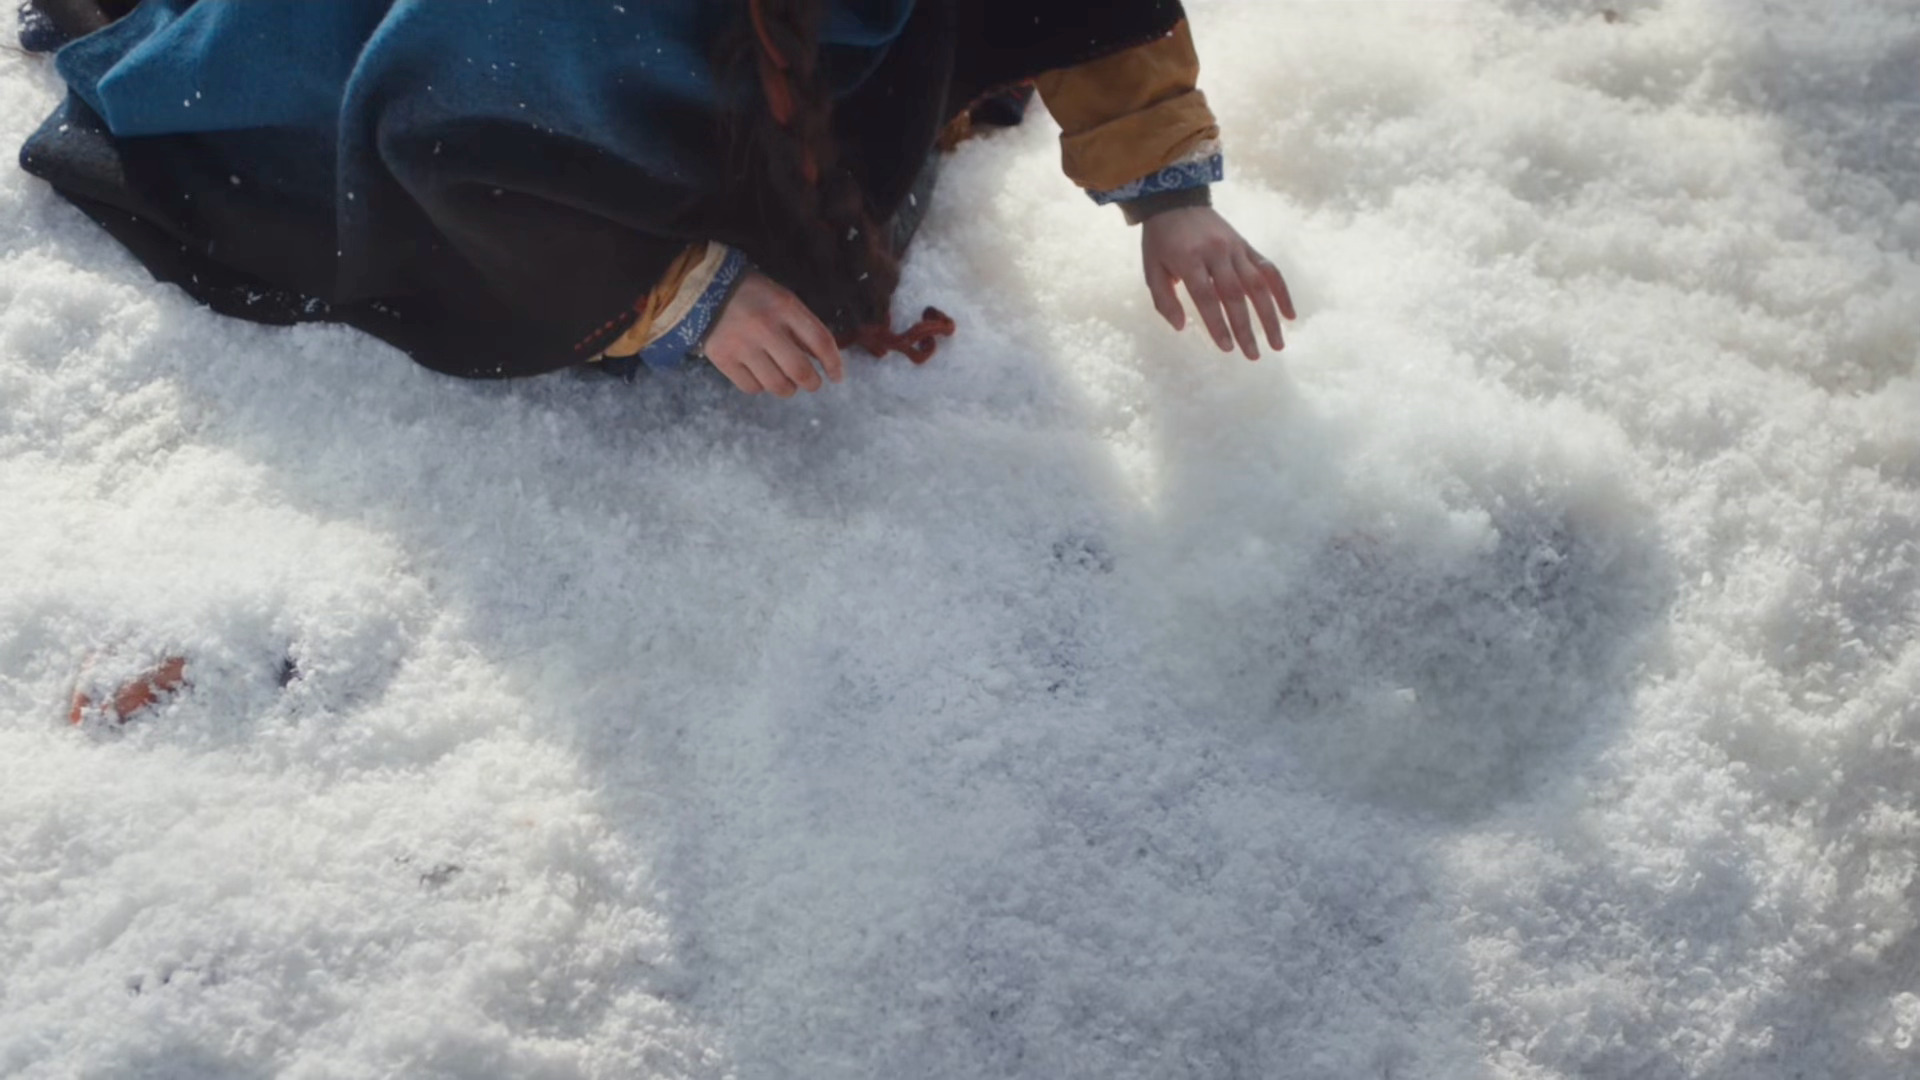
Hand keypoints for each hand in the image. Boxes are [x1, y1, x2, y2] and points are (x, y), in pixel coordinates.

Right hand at [703, 271, 843, 396]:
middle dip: (812, 383)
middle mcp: (764, 326)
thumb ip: (803, 328)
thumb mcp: (783, 300)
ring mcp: (742, 344)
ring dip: (788, 388)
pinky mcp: (723, 358)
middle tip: (812, 383)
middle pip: (800, 371)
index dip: (834, 364)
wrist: (704, 288)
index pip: (821, 341)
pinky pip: (752, 388)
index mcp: (785, 306)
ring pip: (777, 385)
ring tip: (786, 381)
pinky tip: (760, 375)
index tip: (837, 376)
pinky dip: (761, 386)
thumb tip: (824, 362)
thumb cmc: (753, 295)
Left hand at [1141, 206, 1295, 358]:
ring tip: (1277, 343)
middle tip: (1253, 355)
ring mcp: (1235, 248)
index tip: (1227, 347)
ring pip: (1257, 284)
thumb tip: (1181, 327)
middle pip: (1235, 294)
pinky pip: (1268, 269)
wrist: (1177, 200)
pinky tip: (1289, 315)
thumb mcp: (1151, 268)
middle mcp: (1216, 252)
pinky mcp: (1246, 246)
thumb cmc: (1161, 240)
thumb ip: (1163, 299)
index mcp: (1189, 258)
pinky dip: (1281, 291)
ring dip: (1270, 316)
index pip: (1206, 296)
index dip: (1217, 323)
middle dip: (1245, 328)